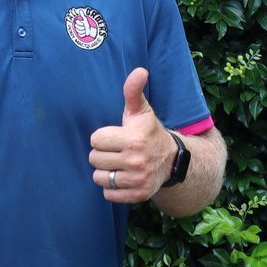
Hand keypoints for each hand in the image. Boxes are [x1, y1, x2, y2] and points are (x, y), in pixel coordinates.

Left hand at [89, 68, 175, 203]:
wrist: (172, 160)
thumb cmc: (149, 132)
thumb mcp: (142, 111)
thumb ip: (134, 91)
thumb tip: (140, 70)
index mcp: (133, 139)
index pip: (95, 139)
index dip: (103, 137)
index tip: (115, 137)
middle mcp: (136, 161)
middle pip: (94, 159)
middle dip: (102, 154)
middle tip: (117, 151)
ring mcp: (137, 180)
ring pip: (99, 177)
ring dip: (105, 172)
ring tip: (118, 164)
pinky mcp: (137, 196)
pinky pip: (108, 194)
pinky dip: (112, 188)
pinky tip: (123, 177)